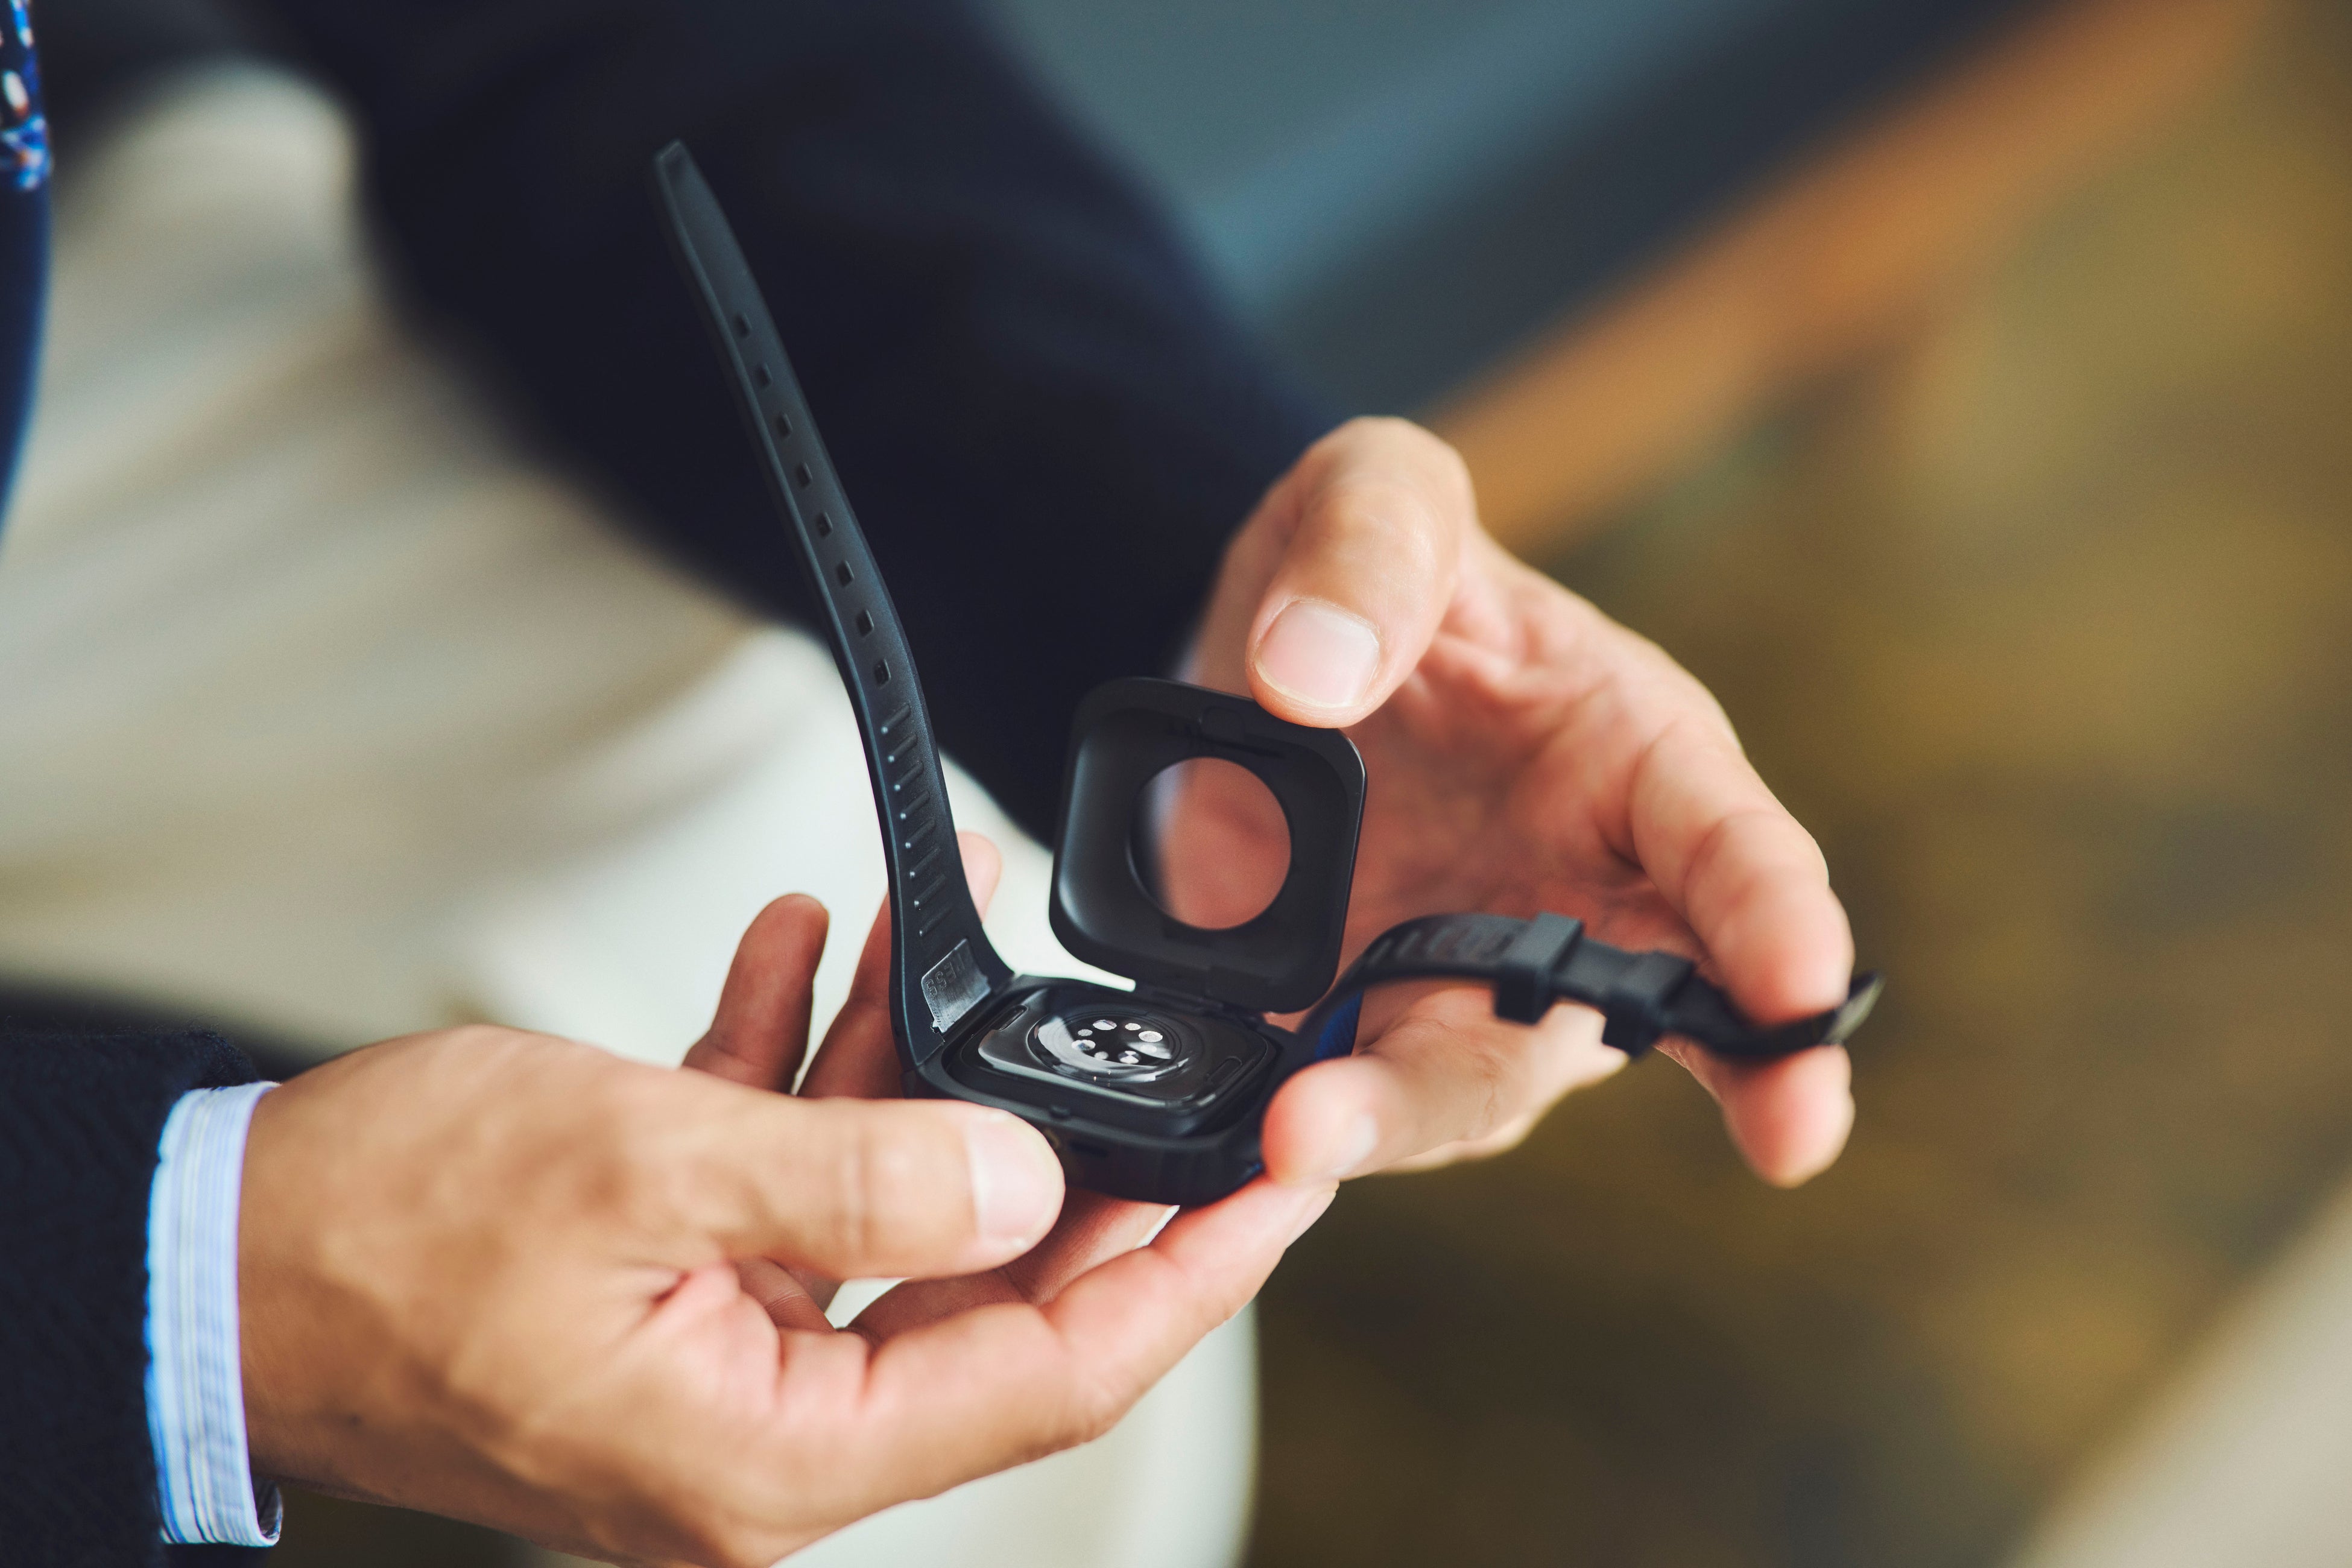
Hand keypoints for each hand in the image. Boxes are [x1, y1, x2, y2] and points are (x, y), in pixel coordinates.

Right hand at [239, 843, 1329, 1566]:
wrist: (210, 1250)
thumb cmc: (382, 1232)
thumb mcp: (642, 1166)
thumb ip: (859, 1173)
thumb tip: (1033, 1176)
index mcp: (778, 1454)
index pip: (1056, 1372)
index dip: (1190, 1272)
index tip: (1289, 1177)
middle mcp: (771, 1429)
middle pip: (994, 1284)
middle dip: (1067, 1137)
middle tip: (1145, 1026)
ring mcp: (728, 1357)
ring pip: (893, 1206)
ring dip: (921, 1061)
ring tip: (948, 916)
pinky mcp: (679, 1289)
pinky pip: (792, 1180)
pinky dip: (809, 1067)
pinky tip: (815, 951)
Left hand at [1170, 417, 1856, 1187]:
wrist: (1258, 665)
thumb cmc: (1372, 571)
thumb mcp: (1372, 494)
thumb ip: (1367, 545)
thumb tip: (1307, 675)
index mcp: (1637, 761)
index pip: (1737, 851)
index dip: (1782, 925)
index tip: (1806, 996)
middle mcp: (1580, 905)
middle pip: (1619, 1014)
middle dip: (1668, 1080)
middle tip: (1772, 1143)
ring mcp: (1464, 989)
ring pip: (1459, 1088)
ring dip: (1391, 1124)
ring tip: (1296, 1138)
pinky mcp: (1353, 1038)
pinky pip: (1332, 1111)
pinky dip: (1282, 1151)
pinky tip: (1229, 1180)